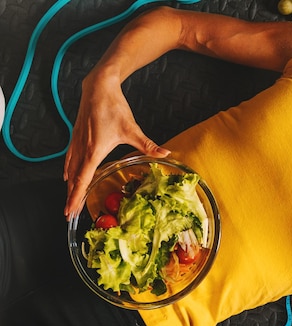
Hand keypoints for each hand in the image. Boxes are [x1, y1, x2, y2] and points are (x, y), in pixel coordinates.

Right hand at [63, 73, 169, 218]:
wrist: (98, 87)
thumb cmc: (113, 107)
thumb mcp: (132, 129)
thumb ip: (148, 145)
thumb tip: (165, 153)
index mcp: (93, 151)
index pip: (82, 180)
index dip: (75, 197)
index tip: (69, 211)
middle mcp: (81, 148)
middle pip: (73, 179)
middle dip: (70, 197)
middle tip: (68, 213)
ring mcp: (77, 142)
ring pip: (69, 169)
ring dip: (68, 185)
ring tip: (69, 199)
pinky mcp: (76, 136)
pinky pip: (69, 158)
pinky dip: (68, 170)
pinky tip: (68, 174)